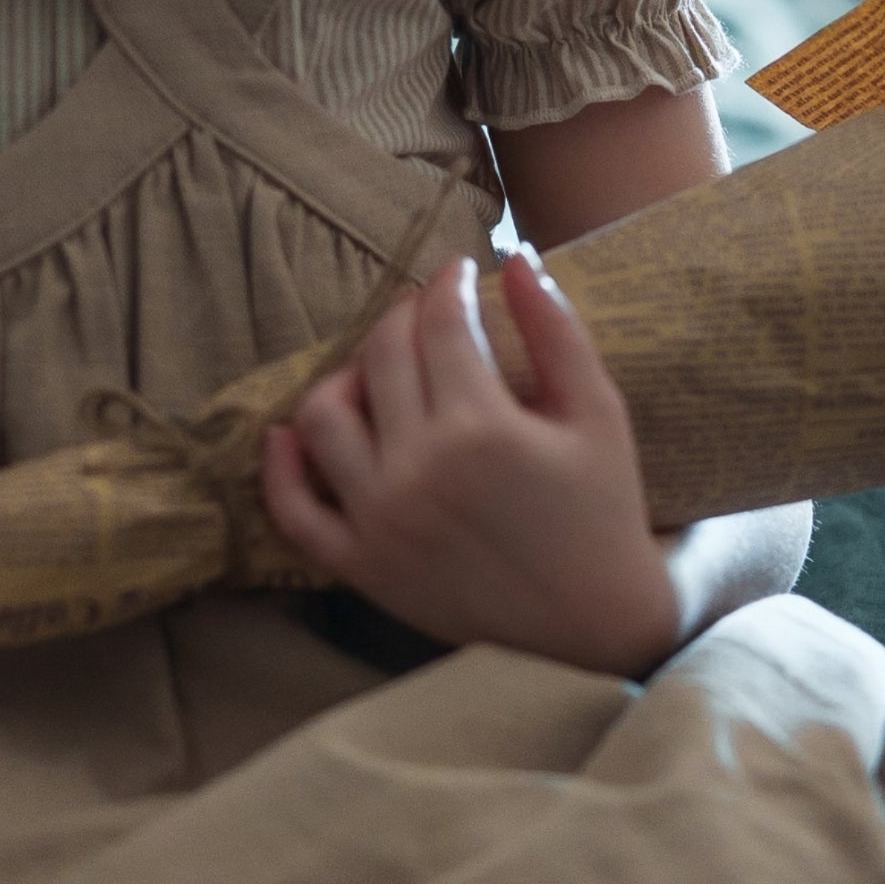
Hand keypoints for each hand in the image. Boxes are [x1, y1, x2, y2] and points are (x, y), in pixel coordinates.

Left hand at [259, 255, 682, 676]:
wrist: (592, 627)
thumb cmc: (603, 513)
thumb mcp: (599, 414)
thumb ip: (557, 330)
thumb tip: (513, 256)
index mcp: (482, 427)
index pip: (440, 322)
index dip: (449, 284)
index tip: (460, 274)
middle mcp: (419, 468)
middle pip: (382, 355)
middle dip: (403, 316)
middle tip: (428, 314)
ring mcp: (380, 519)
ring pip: (323, 417)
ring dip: (345, 375)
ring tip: (379, 372)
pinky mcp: (360, 565)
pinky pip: (294, 510)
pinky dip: (282, 467)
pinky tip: (292, 433)